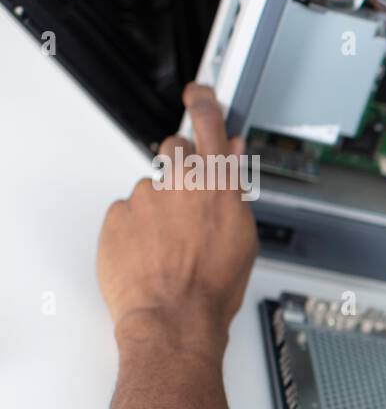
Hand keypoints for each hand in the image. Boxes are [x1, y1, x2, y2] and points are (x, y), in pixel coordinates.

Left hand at [96, 83, 256, 353]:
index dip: (204, 101)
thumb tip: (232, 157)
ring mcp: (145, 198)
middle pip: (175, 149)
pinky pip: (127, 210)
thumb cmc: (213, 287)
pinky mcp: (118, 215)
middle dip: (180, 166)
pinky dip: (136, 226)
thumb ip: (235, 189)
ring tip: (169, 241)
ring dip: (159, 204)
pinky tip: (149, 250)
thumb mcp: (243, 236)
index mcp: (218, 186)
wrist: (174, 317)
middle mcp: (180, 184)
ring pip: (151, 186)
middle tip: (186, 199)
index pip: (210, 123)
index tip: (199, 91)